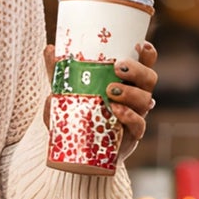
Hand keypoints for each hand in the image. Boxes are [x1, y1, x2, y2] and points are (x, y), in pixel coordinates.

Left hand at [40, 40, 160, 150]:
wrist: (79, 154)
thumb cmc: (80, 117)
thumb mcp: (67, 93)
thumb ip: (59, 73)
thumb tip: (49, 49)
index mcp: (127, 83)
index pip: (144, 65)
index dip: (148, 54)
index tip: (140, 45)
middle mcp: (136, 97)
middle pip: (149, 79)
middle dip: (137, 70)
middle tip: (118, 67)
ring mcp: (136, 116)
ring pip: (146, 100)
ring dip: (131, 92)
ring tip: (110, 90)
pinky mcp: (132, 136)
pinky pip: (139, 125)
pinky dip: (129, 116)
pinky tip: (117, 111)